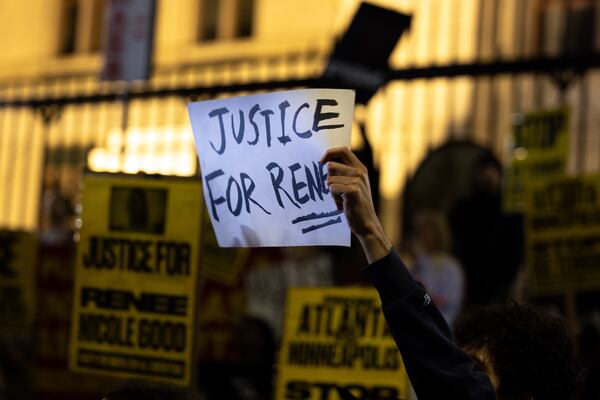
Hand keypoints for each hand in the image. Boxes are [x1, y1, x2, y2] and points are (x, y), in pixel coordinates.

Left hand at [321, 147, 391, 262]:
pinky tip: (342, 204)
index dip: (329, 153)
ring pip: (329, 179)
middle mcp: (360, 172)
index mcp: (360, 168)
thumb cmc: (355, 204)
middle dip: (328, 178)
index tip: (320, 162)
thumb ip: (343, 172)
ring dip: (331, 191)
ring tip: (341, 199)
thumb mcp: (352, 184)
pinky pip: (332, 188)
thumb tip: (324, 162)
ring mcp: (358, 180)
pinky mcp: (354, 190)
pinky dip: (333, 197)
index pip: (343, 150)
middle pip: (331, 165)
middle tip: (336, 191)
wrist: (366, 223)